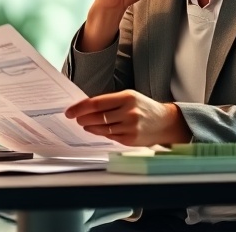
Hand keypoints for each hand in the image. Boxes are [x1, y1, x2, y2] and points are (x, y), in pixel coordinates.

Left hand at [64, 90, 190, 145]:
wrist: (165, 122)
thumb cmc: (144, 107)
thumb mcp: (129, 97)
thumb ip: (110, 101)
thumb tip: (87, 107)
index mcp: (127, 97)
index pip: (97, 103)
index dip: (80, 108)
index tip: (70, 111)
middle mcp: (129, 112)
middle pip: (97, 117)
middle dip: (83, 118)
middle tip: (75, 118)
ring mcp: (130, 127)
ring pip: (102, 128)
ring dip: (89, 127)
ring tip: (84, 124)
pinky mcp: (130, 139)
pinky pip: (110, 136)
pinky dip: (101, 133)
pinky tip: (96, 130)